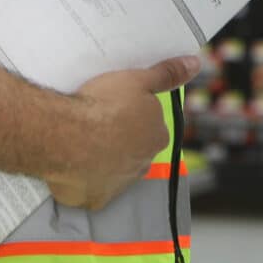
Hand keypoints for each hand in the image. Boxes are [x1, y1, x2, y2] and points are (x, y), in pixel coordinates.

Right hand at [45, 55, 200, 211]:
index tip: (114, 105)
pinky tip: (74, 161)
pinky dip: (85, 176)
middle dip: (120, 137)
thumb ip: (167, 74)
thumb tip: (194, 63)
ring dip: (103, 157)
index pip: (150, 124)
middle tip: (97, 120)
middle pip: (133, 148)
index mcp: (157, 137)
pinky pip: (93, 186)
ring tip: (82, 138)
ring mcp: (119, 185)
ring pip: (114, 168)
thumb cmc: (104, 104)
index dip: (132, 113)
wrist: (67, 136)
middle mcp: (143, 165)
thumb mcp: (138, 79)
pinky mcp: (96, 199)